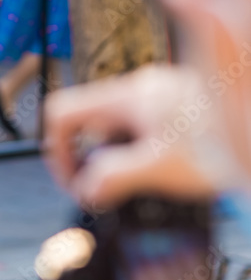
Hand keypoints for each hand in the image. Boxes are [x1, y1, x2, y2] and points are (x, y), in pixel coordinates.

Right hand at [44, 64, 215, 207]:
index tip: (74, 180)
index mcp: (128, 96)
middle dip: (91, 158)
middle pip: (89, 121)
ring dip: (118, 156)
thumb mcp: (160, 169)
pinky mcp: (176, 106)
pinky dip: (140, 151)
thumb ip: (114, 177)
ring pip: (117, 126)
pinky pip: (140, 128)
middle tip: (104, 191)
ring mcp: (159, 95)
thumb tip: (87, 189)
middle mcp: (141, 88)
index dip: (57, 149)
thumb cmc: (222, 147)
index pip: (63, 112)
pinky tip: (163, 170)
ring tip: (140, 183)